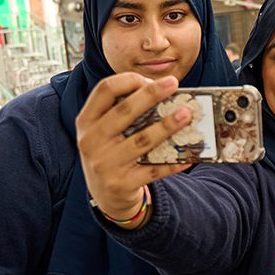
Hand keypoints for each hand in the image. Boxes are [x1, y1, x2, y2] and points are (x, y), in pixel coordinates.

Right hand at [76, 74, 191, 224]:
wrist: (105, 195)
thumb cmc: (111, 153)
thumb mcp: (104, 132)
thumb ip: (121, 112)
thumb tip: (162, 93)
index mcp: (86, 121)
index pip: (104, 90)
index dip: (128, 80)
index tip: (150, 79)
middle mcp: (91, 141)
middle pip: (123, 111)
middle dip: (151, 94)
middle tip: (173, 84)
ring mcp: (105, 164)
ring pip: (141, 140)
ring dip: (167, 126)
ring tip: (186, 114)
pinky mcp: (121, 183)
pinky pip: (153, 170)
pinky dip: (172, 162)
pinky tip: (188, 156)